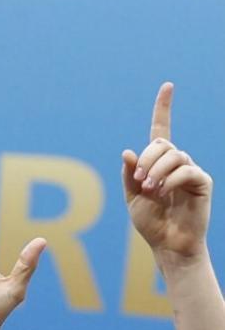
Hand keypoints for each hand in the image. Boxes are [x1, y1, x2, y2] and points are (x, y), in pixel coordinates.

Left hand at [123, 82, 210, 262]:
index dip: (164, 108)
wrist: (168, 243)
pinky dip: (171, 179)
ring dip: (157, 171)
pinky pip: (187, 170)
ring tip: (151, 191)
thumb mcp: (132, 197)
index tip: (168, 86)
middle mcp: (176, 162)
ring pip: (174, 155)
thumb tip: (128, 151)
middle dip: (147, 160)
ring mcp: (190, 170)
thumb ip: (130, 175)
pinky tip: (165, 192)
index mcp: (157, 164)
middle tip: (140, 182)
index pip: (161, 130)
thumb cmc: (150, 222)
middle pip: (162, 145)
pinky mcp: (202, 181)